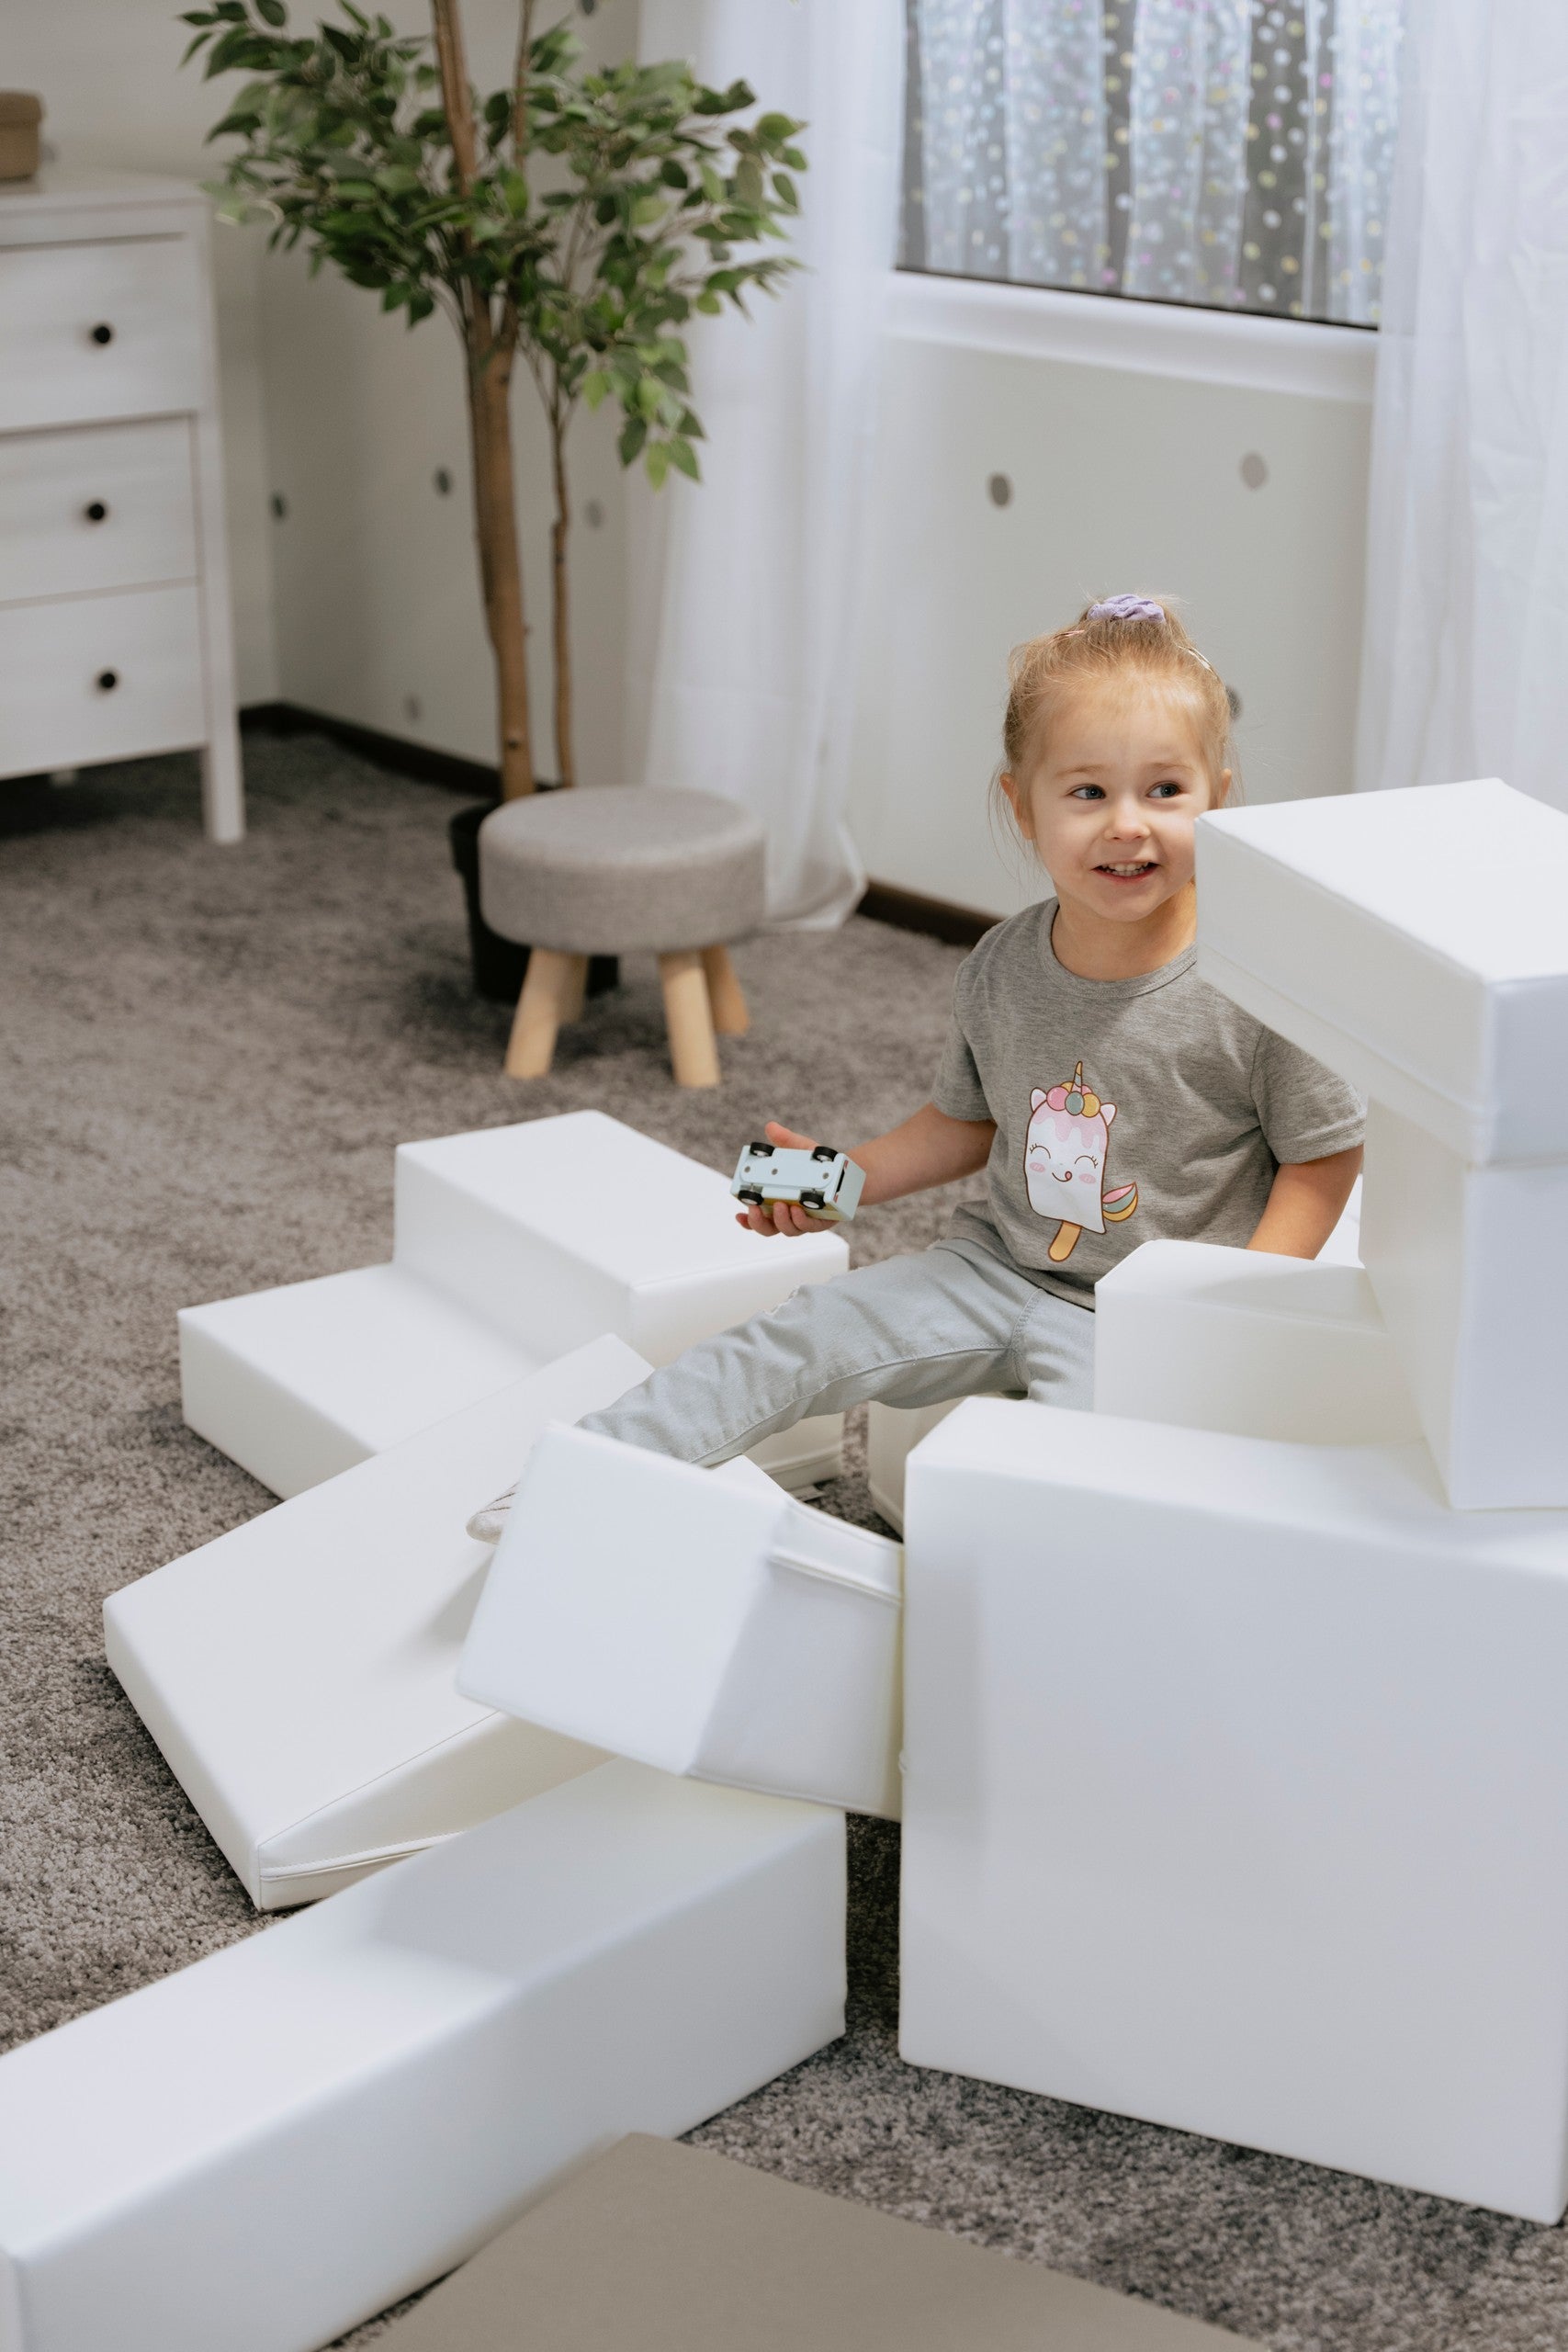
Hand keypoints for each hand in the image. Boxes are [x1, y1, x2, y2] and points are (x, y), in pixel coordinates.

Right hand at [734, 1121, 845, 1237]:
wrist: (845, 1173)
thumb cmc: (817, 1165)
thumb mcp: (800, 1150)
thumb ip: (785, 1140)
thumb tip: (771, 1127)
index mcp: (776, 1201)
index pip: (758, 1217)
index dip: (747, 1220)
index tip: (739, 1214)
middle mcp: (788, 1214)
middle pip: (768, 1229)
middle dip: (759, 1223)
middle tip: (755, 1209)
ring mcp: (804, 1220)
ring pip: (788, 1230)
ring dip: (781, 1220)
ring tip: (780, 1205)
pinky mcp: (821, 1222)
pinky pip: (809, 1227)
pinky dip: (801, 1220)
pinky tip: (798, 1209)